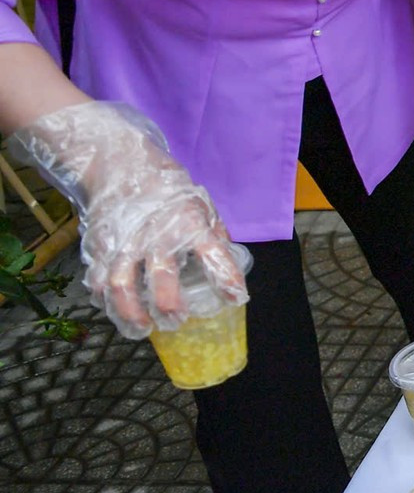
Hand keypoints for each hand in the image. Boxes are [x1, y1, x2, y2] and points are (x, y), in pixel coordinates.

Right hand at [8, 101, 250, 338]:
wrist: (120, 163)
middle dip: (169, 305)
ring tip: (142, 329)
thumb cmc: (168, 188)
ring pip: (122, 285)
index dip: (226, 279)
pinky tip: (113, 309)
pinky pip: (98, 279)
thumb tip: (228, 270)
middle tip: (176, 320)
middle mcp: (157, 234)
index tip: (236, 298)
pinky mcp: (100, 245)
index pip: (214, 254)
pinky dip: (104, 300)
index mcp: (190, 222)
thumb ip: (213, 236)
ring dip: (130, 313)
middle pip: (161, 276)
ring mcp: (125, 241)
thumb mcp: (201, 204)